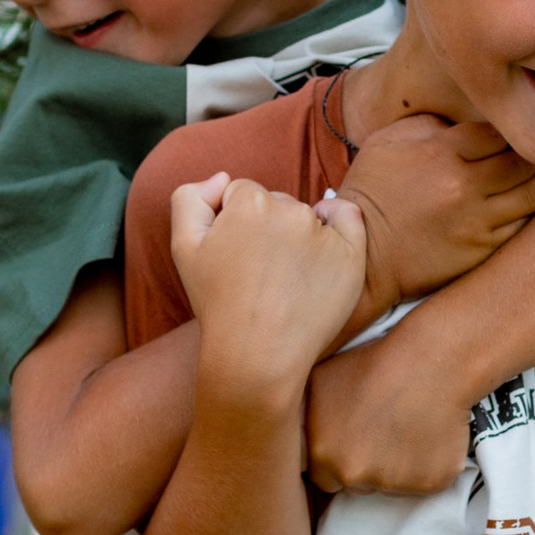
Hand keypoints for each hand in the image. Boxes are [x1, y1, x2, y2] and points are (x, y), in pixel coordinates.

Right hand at [167, 172, 369, 402]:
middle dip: (265, 226)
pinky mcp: (351, 254)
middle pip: (275, 202)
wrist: (258, 355)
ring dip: (295, 234)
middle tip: (257, 271)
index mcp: (249, 202)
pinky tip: (322, 245)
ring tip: (283, 278)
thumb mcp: (184, 248)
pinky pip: (348, 218)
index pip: (240, 193)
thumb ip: (190, 198)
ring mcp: (323, 232)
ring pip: (305, 215)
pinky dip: (336, 221)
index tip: (232, 255)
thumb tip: (221, 179)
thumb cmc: (218, 304)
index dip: (231, 222)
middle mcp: (289, 209)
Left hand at [305, 329, 478, 496]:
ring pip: (392, 486)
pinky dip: (428, 465)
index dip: (339, 457)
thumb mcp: (318, 381)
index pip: (324, 477)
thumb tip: (282, 432)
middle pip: (357, 485)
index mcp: (322, 455)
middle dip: (367, 465)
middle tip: (383, 428)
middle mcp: (354, 475)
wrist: (431, 358)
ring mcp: (393, 483)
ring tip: (407, 424)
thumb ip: (298, 417)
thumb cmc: (373, 363)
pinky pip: (425, 483)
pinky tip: (429, 433)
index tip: (353, 437)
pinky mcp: (430, 484)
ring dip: (398, 465)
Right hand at [339, 111, 534, 312]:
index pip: (499, 131)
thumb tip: (471, 122)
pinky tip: (532, 202)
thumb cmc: (373, 192)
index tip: (514, 129)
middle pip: (524, 160)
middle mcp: (463, 187)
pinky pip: (524, 225)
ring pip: (534, 194)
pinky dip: (534, 210)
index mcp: (441, 154)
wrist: (363, 254)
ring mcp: (476, 222)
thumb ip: (433, 125)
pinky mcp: (481, 250)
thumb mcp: (389, 141)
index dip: (511, 128)